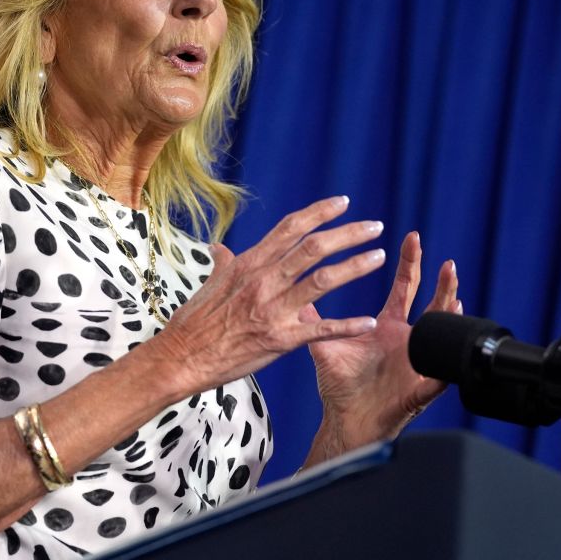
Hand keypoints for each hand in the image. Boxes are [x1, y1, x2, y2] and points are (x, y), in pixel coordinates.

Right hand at [148, 196, 386, 397]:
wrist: (181, 357)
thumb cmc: (193, 322)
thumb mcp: (209, 283)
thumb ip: (223, 263)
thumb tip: (220, 248)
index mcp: (249, 263)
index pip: (291, 228)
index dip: (320, 212)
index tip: (343, 203)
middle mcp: (264, 280)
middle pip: (314, 247)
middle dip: (349, 234)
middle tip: (375, 227)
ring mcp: (273, 309)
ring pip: (324, 279)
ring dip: (356, 266)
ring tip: (379, 258)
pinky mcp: (280, 339)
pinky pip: (321, 329)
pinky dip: (348, 325)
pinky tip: (369, 321)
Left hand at [304, 232, 460, 460]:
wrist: (347, 421)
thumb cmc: (339, 384)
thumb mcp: (325, 344)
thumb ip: (314, 318)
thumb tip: (296, 288)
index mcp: (386, 325)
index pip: (402, 287)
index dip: (409, 263)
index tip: (413, 236)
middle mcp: (406, 339)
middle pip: (430, 304)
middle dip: (442, 283)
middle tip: (448, 262)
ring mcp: (416, 362)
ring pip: (441, 335)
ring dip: (449, 318)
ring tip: (455, 298)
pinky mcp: (419, 390)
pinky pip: (436, 378)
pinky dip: (443, 368)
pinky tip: (449, 357)